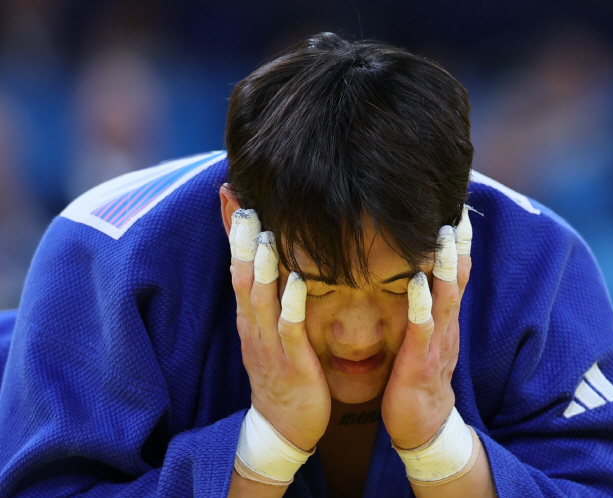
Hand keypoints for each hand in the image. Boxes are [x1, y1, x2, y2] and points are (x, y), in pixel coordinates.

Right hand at [230, 210, 330, 450]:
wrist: (283, 427)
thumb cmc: (280, 375)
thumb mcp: (266, 333)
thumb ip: (267, 300)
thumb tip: (267, 266)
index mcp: (248, 317)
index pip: (237, 265)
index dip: (231, 231)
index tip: (229, 194)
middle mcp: (252, 325)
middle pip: (242, 275)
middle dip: (240, 239)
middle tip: (240, 201)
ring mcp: (268, 344)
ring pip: (260, 298)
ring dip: (262, 265)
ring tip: (263, 231)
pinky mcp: (290, 362)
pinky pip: (288, 329)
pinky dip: (289, 304)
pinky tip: (296, 281)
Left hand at [382, 214, 471, 448]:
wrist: (423, 427)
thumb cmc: (420, 379)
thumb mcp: (427, 339)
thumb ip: (427, 311)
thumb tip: (422, 280)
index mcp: (446, 321)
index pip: (457, 274)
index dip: (459, 243)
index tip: (458, 208)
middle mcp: (447, 327)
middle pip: (460, 279)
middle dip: (459, 245)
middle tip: (460, 208)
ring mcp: (437, 344)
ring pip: (446, 298)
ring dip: (447, 266)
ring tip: (445, 235)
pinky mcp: (421, 362)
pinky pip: (422, 329)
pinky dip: (422, 304)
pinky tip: (418, 282)